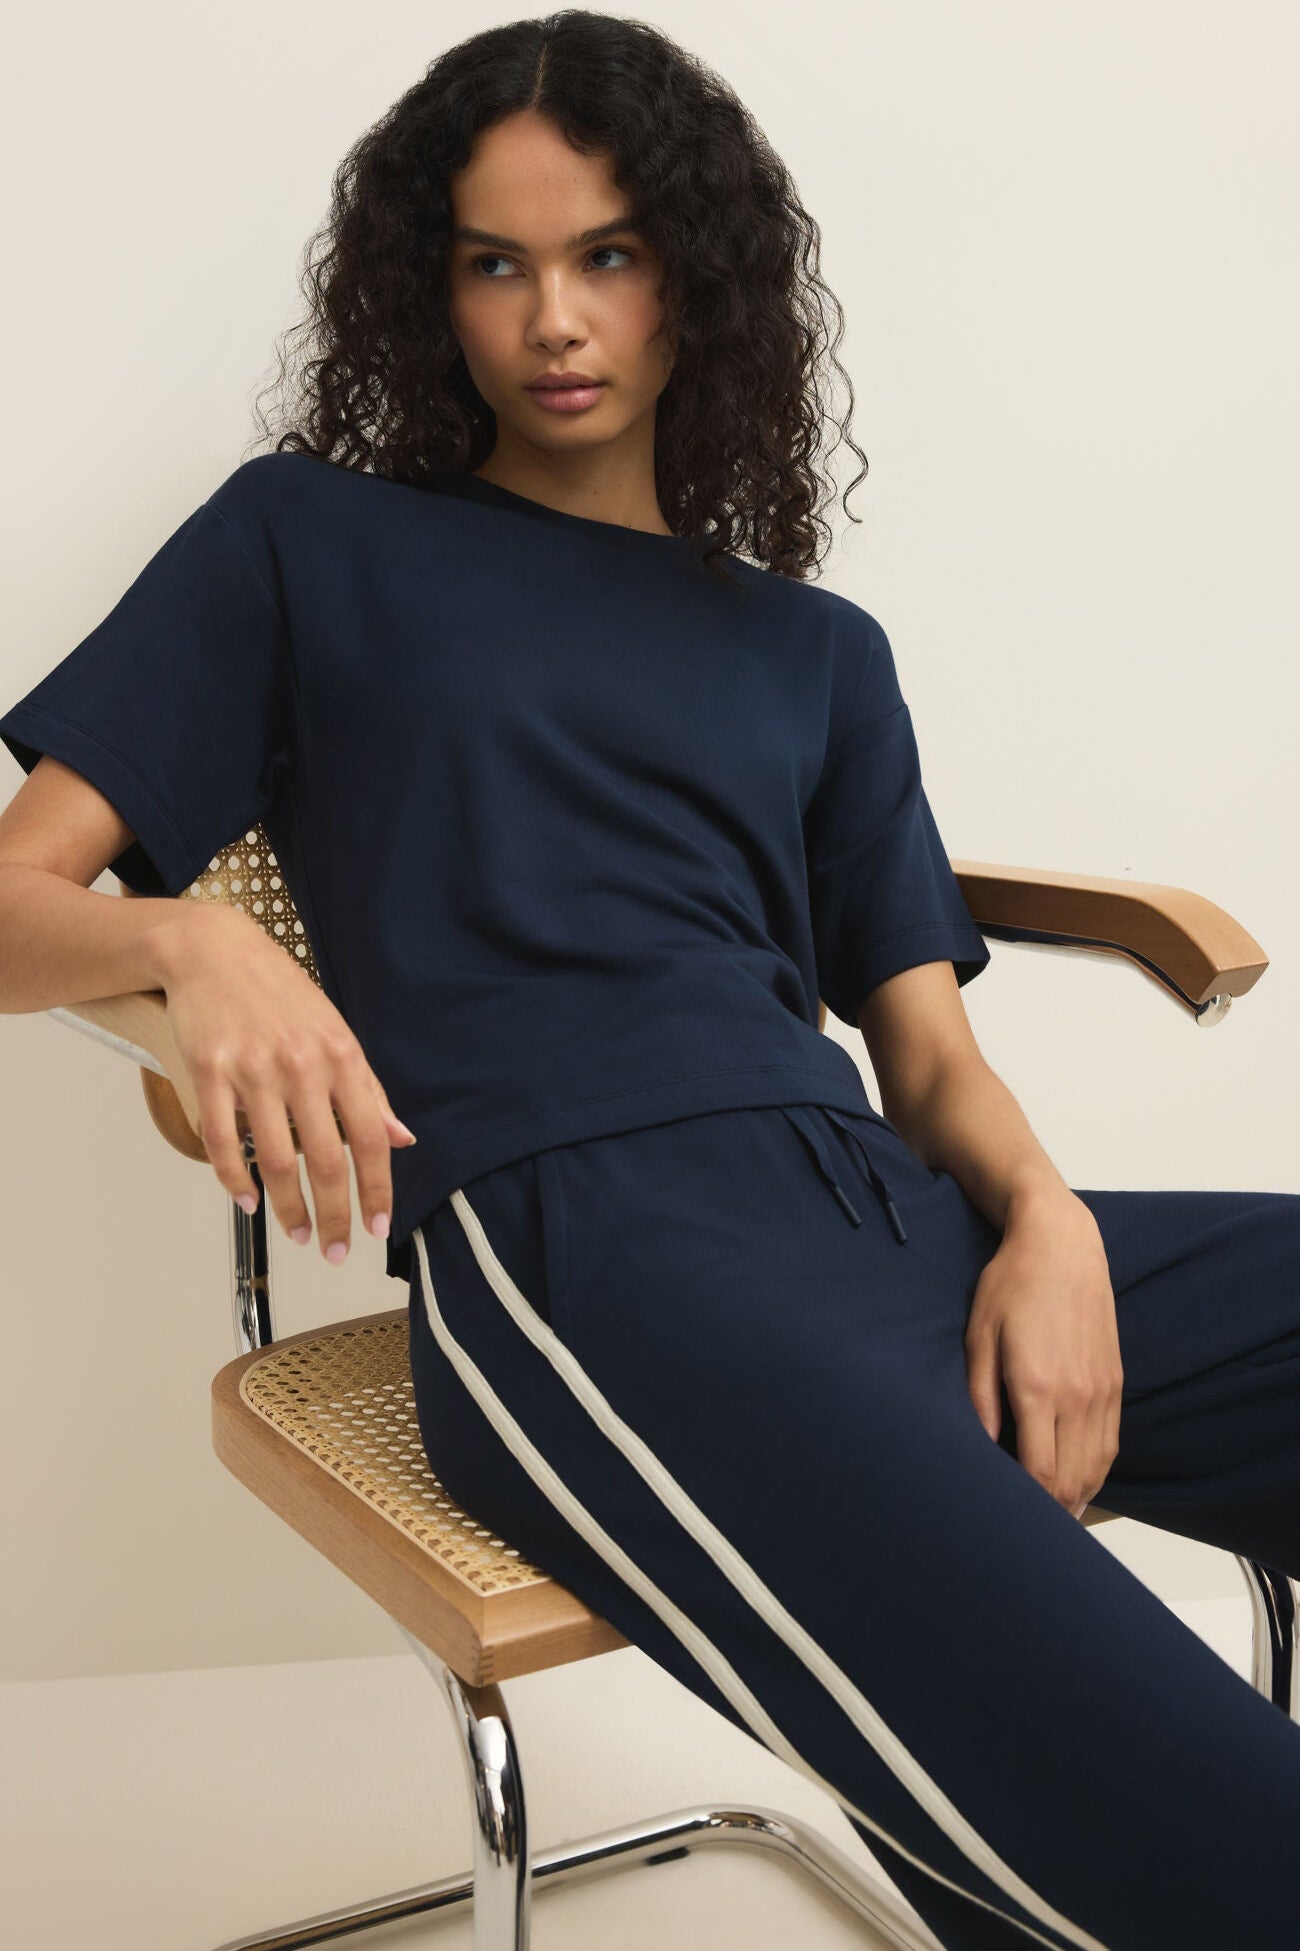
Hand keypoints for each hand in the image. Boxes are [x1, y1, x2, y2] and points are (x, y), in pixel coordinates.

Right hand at [162, 905, 416, 1263]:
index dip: (377, 1188)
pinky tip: (249, 1202)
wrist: (213, 950)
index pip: (370, 1137)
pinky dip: (234, 1180)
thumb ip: (368, 1089)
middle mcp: (301, 1066)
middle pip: (324, 1159)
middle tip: (336, 1250)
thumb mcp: (336, 1032)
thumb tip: (402, 1137)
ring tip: (296, 1234)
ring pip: (274, 1159)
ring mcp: (253, 1070)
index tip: (379, 1226)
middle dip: (334, 1216)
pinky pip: (220, 1140)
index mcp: (341, 1057)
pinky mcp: (209, 1072)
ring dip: (288, 1208)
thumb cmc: (279, 993)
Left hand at [963, 1188, 1123, 1518]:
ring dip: (1076, 1497)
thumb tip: (978, 1447)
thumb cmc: (1011, 1284)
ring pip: (1096, 1468)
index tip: (1005, 1519)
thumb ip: (978, 1396)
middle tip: (1024, 1531)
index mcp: (1038, 1388)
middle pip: (1071, 1480)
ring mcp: (1101, 1390)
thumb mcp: (979, 1335)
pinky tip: (1076, 1481)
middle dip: (1050, 1513)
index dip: (1026, 1507)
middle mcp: (1077, 1395)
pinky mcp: (1114, 1381)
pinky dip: (1095, 1471)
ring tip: (1050, 1517)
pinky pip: (1110, 1443)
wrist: (1062, 1244)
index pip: (1040, 1473)